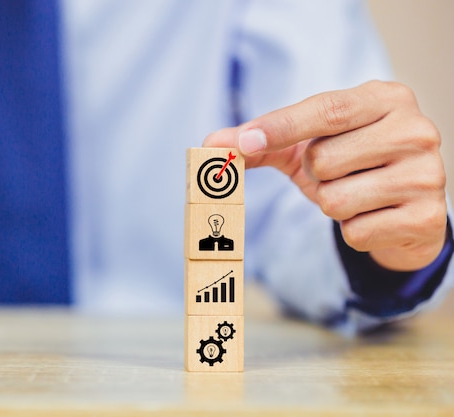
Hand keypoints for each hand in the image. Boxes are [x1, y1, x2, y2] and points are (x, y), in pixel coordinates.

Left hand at [204, 80, 446, 270]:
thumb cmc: (350, 167)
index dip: (281, 127)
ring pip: (335, 200)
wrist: (402, 209)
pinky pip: (355, 232)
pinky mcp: (426, 217)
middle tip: (339, 173)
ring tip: (357, 195)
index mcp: (386, 99)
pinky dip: (352, 231)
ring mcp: (427, 175)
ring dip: (332, 205)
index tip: (244, 142)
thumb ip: (260, 142)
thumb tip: (210, 144)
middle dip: (317, 175)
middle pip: (323, 160)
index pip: (326, 109)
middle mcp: (415, 130)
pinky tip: (373, 218)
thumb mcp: (308, 146)